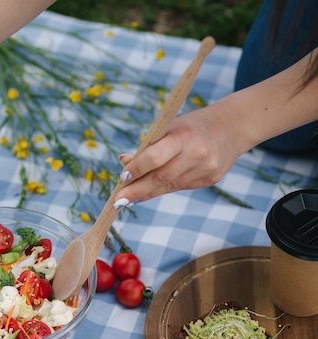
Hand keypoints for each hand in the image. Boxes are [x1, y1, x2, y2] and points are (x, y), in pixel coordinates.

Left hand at [115, 105, 248, 204]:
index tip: (121, 178)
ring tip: (128, 198)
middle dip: (136, 191)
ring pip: (169, 186)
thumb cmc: (192, 126)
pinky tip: (149, 193)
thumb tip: (123, 161)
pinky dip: (163, 189)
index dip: (136, 170)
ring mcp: (205, 170)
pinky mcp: (210, 180)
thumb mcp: (169, 127)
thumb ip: (148, 146)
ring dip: (147, 193)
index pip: (154, 158)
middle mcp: (197, 154)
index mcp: (184, 137)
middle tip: (117, 201)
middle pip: (160, 178)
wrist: (233, 126)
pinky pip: (180, 187)